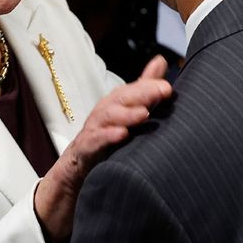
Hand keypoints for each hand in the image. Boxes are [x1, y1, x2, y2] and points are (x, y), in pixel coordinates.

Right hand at [35, 56, 172, 239]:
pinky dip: (106, 137)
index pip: (132, 91)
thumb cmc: (105, 146)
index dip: (148, 85)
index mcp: (115, 108)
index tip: (168, 87)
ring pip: (106, 116)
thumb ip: (144, 93)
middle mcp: (103, 117)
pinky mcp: (82, 152)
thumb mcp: (128, 120)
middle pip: (120, 98)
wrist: (74, 180)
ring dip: (125, 113)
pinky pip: (92, 142)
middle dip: (141, 93)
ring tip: (144, 113)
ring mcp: (92, 133)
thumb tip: (161, 63)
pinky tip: (122, 135)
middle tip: (162, 91)